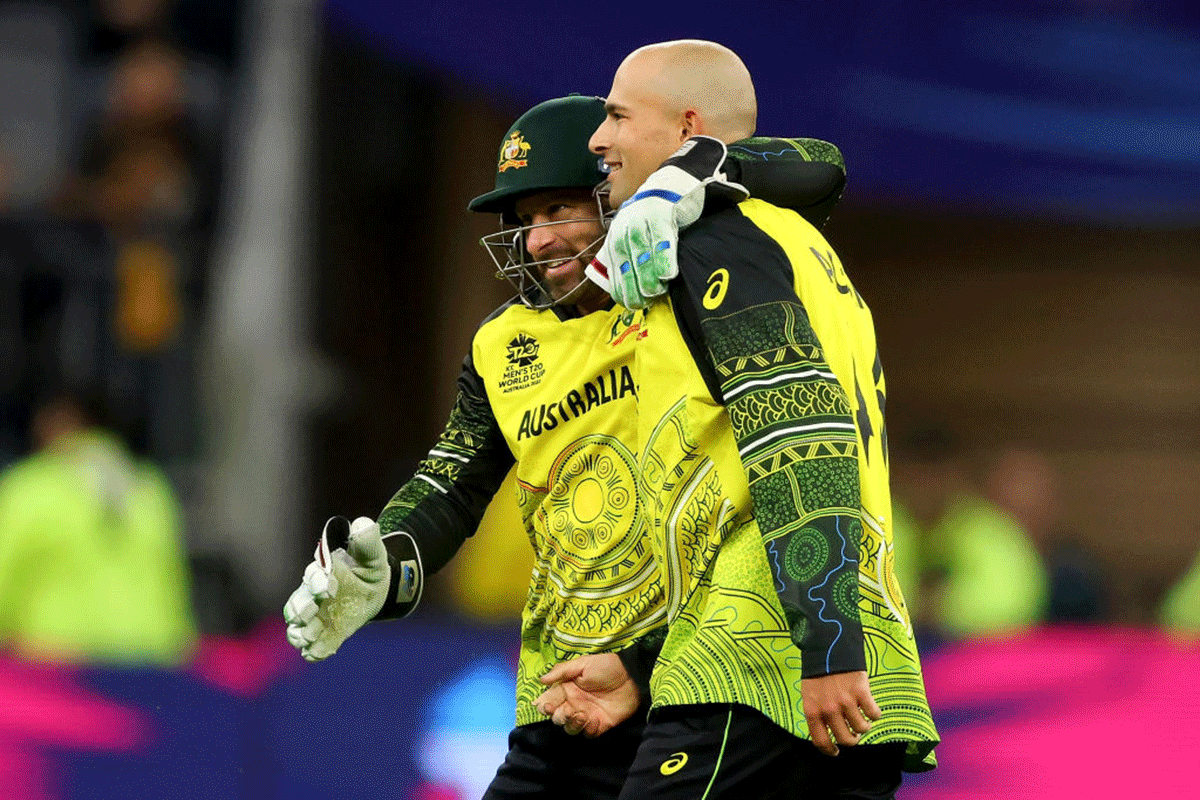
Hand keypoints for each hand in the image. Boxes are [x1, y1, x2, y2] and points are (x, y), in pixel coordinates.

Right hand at [283, 516, 389, 661]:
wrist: (376, 590)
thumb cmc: (370, 567)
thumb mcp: (373, 554)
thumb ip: (367, 541)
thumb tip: (362, 525)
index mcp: (324, 572)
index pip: (313, 575)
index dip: (318, 581)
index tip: (330, 586)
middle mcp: (313, 595)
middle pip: (296, 603)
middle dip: (300, 609)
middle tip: (310, 612)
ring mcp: (318, 617)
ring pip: (297, 627)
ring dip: (300, 634)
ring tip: (308, 638)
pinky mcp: (327, 634)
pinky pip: (314, 646)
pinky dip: (314, 651)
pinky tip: (319, 654)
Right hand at [534, 653, 638, 737]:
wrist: (631, 676)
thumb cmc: (606, 666)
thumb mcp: (583, 663)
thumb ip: (562, 671)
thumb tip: (541, 680)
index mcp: (567, 689)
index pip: (549, 701)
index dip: (545, 706)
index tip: (547, 706)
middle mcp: (574, 704)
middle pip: (557, 718)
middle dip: (559, 717)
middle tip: (568, 710)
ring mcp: (586, 715)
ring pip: (570, 729)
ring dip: (572, 725)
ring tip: (582, 715)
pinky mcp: (600, 725)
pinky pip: (588, 734)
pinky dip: (589, 730)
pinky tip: (595, 720)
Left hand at [587, 136, 746, 308]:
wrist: (677, 178)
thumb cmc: (658, 210)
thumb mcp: (638, 229)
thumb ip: (633, 253)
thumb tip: (632, 284)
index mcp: (620, 230)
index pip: (615, 263)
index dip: (621, 285)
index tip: (627, 302)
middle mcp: (627, 225)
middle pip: (626, 261)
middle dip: (632, 286)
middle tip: (641, 303)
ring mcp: (644, 219)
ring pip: (643, 253)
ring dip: (647, 277)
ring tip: (654, 293)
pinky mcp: (663, 214)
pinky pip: (662, 240)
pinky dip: (663, 258)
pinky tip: (667, 275)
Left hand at [801, 671, 882, 756]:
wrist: (829, 647)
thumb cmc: (819, 672)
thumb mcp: (809, 694)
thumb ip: (817, 714)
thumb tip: (827, 734)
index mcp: (812, 710)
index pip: (821, 741)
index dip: (830, 750)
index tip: (836, 751)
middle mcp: (828, 709)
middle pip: (845, 739)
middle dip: (851, 739)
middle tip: (854, 734)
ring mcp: (846, 701)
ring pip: (861, 729)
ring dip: (864, 727)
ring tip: (862, 719)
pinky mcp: (861, 693)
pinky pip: (874, 714)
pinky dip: (875, 714)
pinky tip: (871, 709)